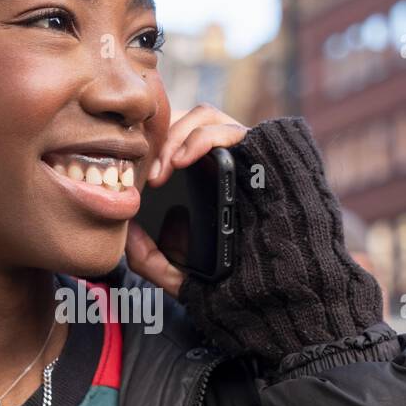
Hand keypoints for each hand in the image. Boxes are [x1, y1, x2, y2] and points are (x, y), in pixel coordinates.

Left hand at [125, 104, 248, 297]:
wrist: (280, 290)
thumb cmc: (234, 283)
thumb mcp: (179, 274)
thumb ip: (149, 259)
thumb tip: (125, 233)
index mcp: (204, 181)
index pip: (172, 138)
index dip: (148, 148)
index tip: (131, 177)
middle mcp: (224, 162)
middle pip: (184, 119)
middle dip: (157, 139)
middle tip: (142, 175)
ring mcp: (244, 154)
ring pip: (204, 115)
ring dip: (175, 137)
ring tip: (160, 172)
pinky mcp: (261, 154)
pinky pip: (229, 128)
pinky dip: (200, 138)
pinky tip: (180, 162)